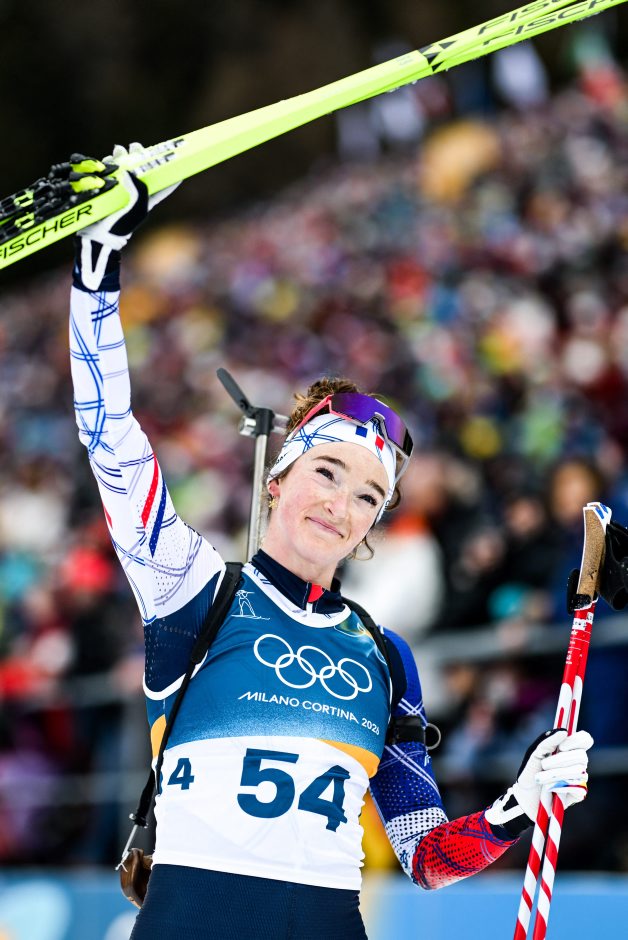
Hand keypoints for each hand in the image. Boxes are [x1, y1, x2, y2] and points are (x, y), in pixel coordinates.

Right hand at [75, 142, 179, 291]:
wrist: (97, 236)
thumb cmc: (121, 225)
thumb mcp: (136, 208)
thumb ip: (139, 190)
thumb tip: (131, 171)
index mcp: (147, 199)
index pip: (164, 185)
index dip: (171, 173)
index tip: (178, 159)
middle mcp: (134, 193)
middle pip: (141, 170)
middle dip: (139, 156)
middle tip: (134, 146)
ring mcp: (119, 191)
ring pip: (122, 168)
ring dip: (120, 157)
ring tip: (117, 151)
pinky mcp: (104, 190)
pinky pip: (107, 172)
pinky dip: (107, 164)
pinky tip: (106, 160)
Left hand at [485, 728, 592, 836]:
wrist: (525, 797)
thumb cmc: (530, 772)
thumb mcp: (535, 754)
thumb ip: (547, 741)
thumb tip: (564, 731)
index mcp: (568, 750)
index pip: (585, 740)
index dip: (577, 741)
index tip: (562, 747)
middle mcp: (577, 763)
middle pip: (582, 756)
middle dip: (560, 761)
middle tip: (544, 765)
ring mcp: (579, 778)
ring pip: (579, 772)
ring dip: (557, 774)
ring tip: (541, 779)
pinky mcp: (578, 793)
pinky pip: (579, 787)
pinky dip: (562, 787)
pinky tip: (551, 789)